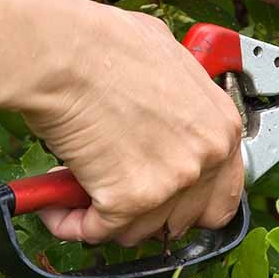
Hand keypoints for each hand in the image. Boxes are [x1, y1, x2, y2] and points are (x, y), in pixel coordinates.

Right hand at [23, 1, 242, 244]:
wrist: (63, 53)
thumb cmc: (106, 46)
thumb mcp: (169, 62)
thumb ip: (182, 100)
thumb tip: (170, 113)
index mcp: (222, 126)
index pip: (224, 194)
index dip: (188, 199)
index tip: (163, 198)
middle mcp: (206, 157)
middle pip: (183, 218)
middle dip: (148, 211)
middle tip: (118, 191)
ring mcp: (171, 181)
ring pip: (139, 230)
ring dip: (107, 217)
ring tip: (80, 189)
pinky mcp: (130, 200)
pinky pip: (96, 231)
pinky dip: (70, 222)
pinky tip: (55, 202)